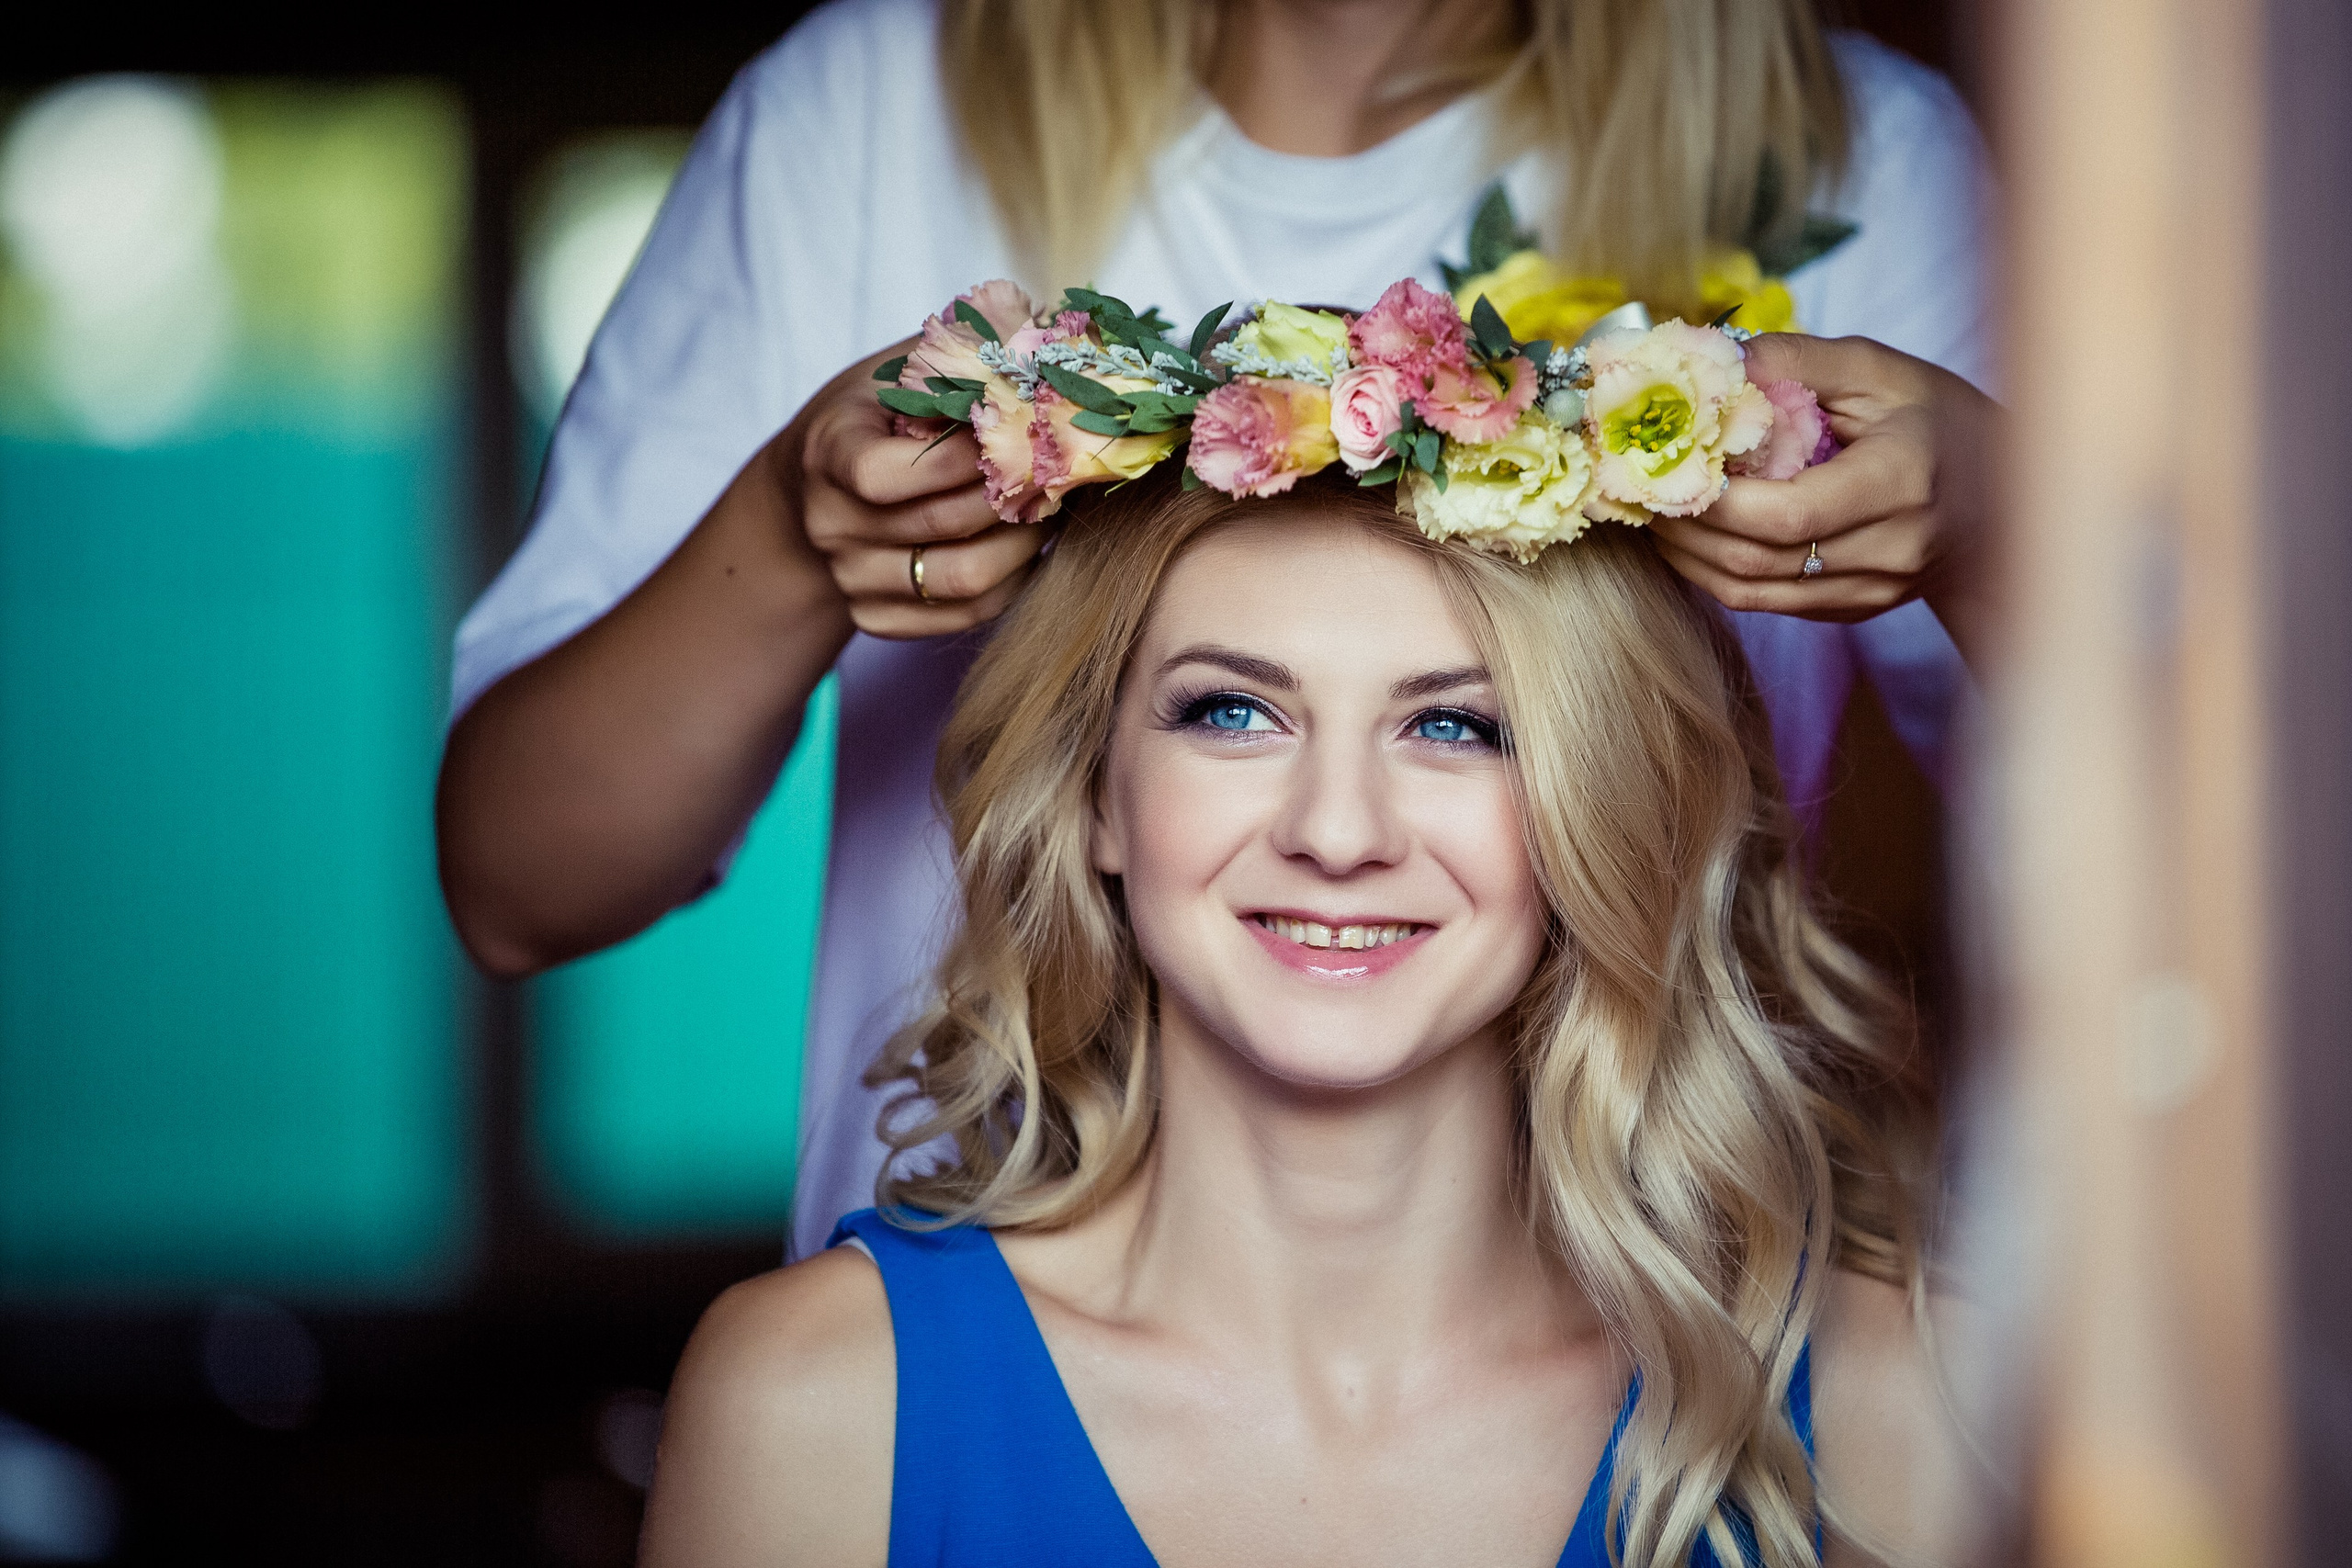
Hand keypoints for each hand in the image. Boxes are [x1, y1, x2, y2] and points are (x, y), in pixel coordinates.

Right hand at [780, 341, 1044, 638]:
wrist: (815, 490)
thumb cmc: (873, 417)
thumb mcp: (898, 372)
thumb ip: (956, 360)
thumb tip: (1044, 346)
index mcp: (828, 454)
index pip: (885, 474)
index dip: (958, 458)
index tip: (1010, 431)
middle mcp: (830, 525)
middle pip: (942, 524)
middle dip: (1012, 494)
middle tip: (1055, 469)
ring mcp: (851, 578)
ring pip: (964, 579)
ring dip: (1023, 543)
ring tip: (1048, 507)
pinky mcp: (876, 617)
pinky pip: (966, 614)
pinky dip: (1012, 582)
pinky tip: (1026, 545)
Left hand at [1649, 334, 1995, 659]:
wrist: (2011, 500)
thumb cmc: (1941, 421)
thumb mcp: (1881, 371)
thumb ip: (1797, 362)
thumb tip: (1714, 357)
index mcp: (1901, 483)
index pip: (1790, 514)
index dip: (1718, 499)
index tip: (1670, 464)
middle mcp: (1888, 550)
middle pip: (1756, 559)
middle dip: (1684, 525)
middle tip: (1637, 487)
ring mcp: (1869, 591)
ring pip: (1749, 591)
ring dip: (1687, 554)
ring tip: (1652, 511)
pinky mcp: (1851, 610)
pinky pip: (1763, 601)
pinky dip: (1713, 570)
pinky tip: (1690, 535)